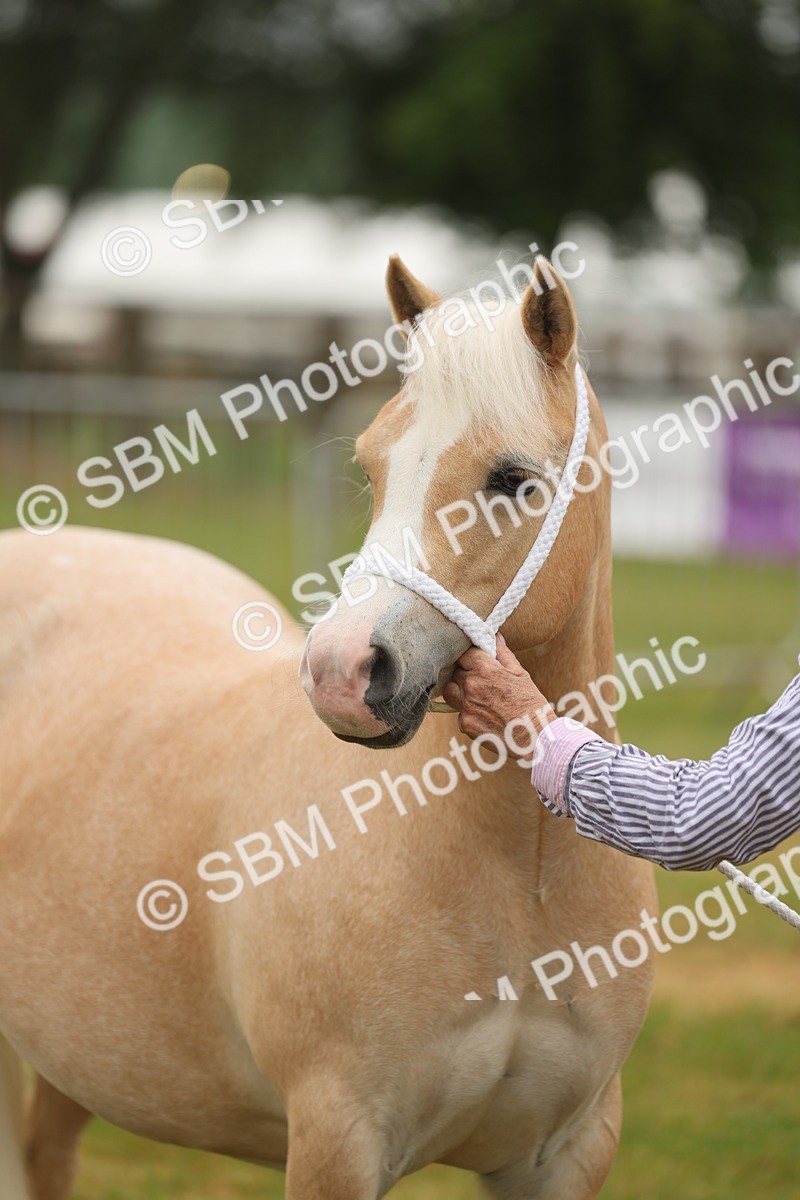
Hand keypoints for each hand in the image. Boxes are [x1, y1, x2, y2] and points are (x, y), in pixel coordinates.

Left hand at [441, 635, 555, 759]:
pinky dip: (467, 712)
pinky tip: (484, 714)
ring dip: (459, 691)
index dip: (469, 656)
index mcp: (485, 669)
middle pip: (454, 672)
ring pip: (450, 692)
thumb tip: (494, 635)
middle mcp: (471, 686)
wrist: (535, 737)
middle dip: (463, 673)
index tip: (475, 660)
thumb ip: (502, 653)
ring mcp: (466, 706)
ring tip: (477, 696)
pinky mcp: (465, 724)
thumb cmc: (530, 704)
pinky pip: (458, 713)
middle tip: (478, 679)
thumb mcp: (520, 673)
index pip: (463, 653)